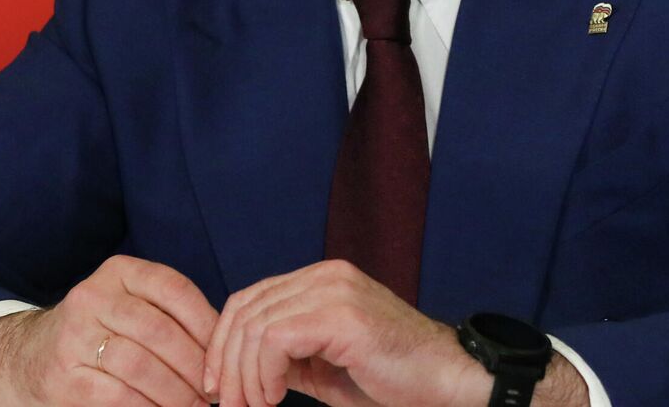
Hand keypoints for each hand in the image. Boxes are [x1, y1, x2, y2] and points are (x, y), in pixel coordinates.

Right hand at [0, 255, 217, 406]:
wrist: (30, 356)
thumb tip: (224, 346)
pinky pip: (119, 395)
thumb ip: (170, 314)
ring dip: (177, 392)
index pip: (174, 289)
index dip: (207, 323)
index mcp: (119, 272)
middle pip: (160, 331)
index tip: (225, 352)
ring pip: (141, 366)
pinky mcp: (66, 376)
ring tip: (195, 405)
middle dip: (195, 366)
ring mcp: (75, 336)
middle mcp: (93, 296)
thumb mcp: (130, 305)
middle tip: (215, 390)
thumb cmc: (100, 331)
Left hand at [203, 259, 593, 406]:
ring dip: (243, 375)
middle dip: (226, 363)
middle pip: (245, 308)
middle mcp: (326, 274)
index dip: (224, 344)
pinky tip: (275, 399)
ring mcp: (335, 289)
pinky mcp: (342, 314)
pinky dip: (262, 374)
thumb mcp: (326, 369)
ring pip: (255, 324)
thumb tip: (238, 372)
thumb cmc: (395, 382)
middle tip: (229, 404)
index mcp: (322, 280)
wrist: (449, 384)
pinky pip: (275, 338)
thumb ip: (288, 359)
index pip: (250, 299)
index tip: (218, 388)